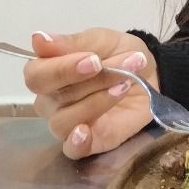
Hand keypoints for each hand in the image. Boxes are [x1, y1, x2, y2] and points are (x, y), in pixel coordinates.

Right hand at [23, 29, 158, 159]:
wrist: (152, 72)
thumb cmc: (120, 53)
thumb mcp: (102, 40)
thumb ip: (71, 43)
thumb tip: (39, 39)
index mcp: (49, 71)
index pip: (36, 75)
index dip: (62, 69)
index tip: (93, 60)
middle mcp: (51, 100)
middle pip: (53, 98)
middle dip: (90, 82)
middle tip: (121, 68)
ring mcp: (67, 123)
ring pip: (64, 121)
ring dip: (96, 102)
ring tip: (125, 85)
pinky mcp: (87, 142)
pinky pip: (71, 150)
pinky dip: (77, 142)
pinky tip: (86, 132)